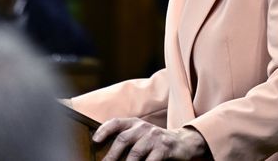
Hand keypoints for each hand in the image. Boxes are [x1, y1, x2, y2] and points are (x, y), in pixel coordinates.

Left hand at [93, 118, 207, 160]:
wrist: (183, 142)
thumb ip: (127, 138)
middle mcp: (144, 127)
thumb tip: (107, 155)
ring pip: (135, 153)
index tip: (95, 140)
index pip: (116, 122)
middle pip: (123, 139)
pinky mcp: (164, 148)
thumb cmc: (156, 141)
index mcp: (135, 123)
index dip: (104, 130)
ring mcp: (154, 137)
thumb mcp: (141, 134)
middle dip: (111, 155)